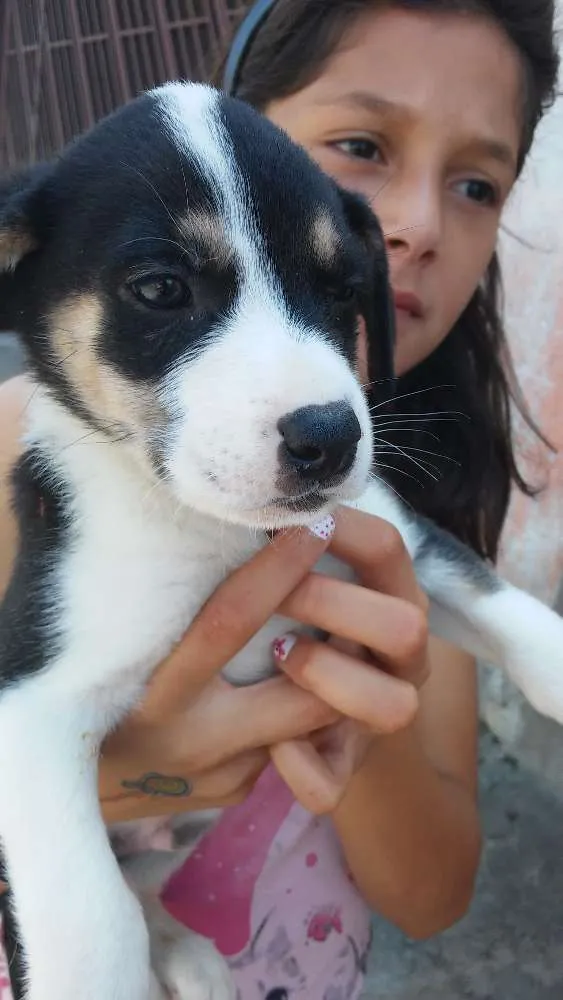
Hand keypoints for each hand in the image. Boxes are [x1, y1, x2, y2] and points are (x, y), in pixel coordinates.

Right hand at [100, 522, 339, 823]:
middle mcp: (192, 742)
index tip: (311, 527)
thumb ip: (174, 613)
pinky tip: (297, 681)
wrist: (79, 787)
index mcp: (154, 695)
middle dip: (340, 649)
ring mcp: (220, 776)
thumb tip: (230, 539)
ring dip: (331, 682)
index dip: (276, 572)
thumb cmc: (99, 690)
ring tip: (341, 634)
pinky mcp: (235, 793)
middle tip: (361, 600)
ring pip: (309, 725)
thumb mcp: (124, 649)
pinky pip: (288, 744)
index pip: (228, 622)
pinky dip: (301, 710)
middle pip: (302, 696)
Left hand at [270, 509, 429, 812]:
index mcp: (393, 600)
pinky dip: (298, 765)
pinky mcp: (341, 770)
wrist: (328, 729)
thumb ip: (302, 553)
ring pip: (394, 706)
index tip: (289, 521)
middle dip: (333, 603)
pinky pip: (330, 784)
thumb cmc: (306, 631)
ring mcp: (374, 720)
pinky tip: (270, 743)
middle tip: (281, 595)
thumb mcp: (318, 586)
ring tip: (279, 656)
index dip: (341, 529)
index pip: (388, 549)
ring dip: (328, 673)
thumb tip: (251, 506)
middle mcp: (399, 660)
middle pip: (406, 625)